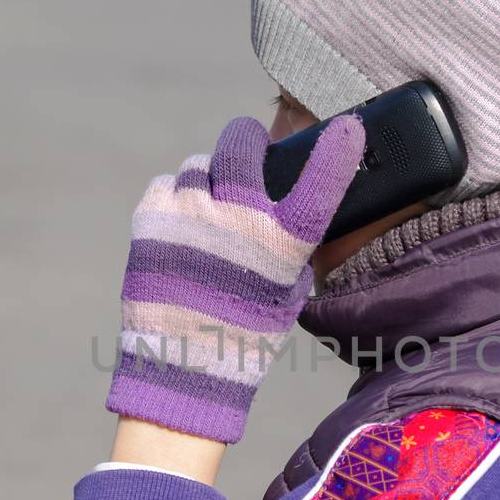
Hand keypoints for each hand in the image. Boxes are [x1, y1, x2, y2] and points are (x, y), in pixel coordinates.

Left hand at [105, 113, 364, 443]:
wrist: (181, 369)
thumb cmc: (243, 336)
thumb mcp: (286, 293)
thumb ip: (287, 245)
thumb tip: (279, 203)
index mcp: (282, 246)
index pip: (319, 187)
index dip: (336, 155)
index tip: (348, 129)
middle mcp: (239, 222)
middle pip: (241, 144)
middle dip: (246, 142)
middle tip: (248, 150)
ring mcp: (190, 215)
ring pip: (199, 166)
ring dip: (207, 180)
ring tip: (205, 214)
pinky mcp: (151, 219)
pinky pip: (166, 184)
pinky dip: (173, 199)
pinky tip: (178, 228)